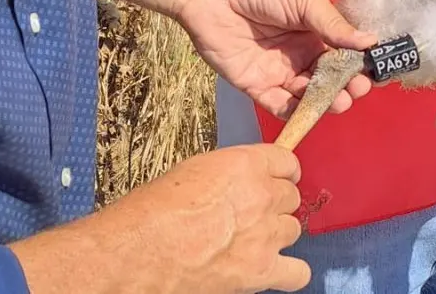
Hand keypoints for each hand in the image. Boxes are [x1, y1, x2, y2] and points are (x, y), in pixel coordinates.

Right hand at [10, 144, 309, 293]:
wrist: (138, 254)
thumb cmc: (150, 211)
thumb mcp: (189, 173)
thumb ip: (225, 176)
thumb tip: (233, 186)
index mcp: (246, 165)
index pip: (286, 162)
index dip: (281, 172)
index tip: (275, 178)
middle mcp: (264, 197)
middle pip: (291, 197)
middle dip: (274, 204)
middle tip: (252, 213)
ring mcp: (266, 236)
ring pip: (293, 230)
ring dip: (276, 234)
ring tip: (252, 241)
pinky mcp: (262, 272)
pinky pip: (297, 273)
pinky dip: (289, 273)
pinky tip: (272, 270)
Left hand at [168, 0, 379, 118]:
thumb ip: (334, 24)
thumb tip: (370, 42)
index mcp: (313, 31)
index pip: (341, 56)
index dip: (356, 67)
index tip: (370, 74)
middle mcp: (299, 55)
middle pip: (327, 80)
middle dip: (344, 87)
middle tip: (356, 90)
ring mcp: (277, 72)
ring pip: (306, 96)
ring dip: (324, 102)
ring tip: (339, 102)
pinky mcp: (254, 85)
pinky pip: (278, 105)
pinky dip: (294, 113)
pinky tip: (308, 111)